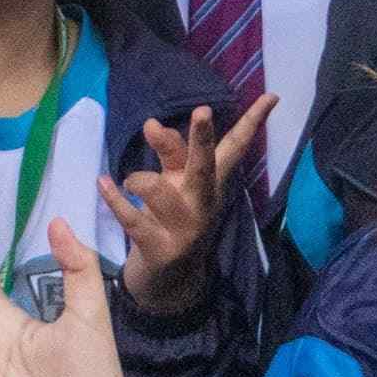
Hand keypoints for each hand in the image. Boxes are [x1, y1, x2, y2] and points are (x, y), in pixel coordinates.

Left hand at [105, 95, 273, 312]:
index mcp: (209, 182)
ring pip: (162, 193)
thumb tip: (152, 122)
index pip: (234, 149)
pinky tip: (104, 183)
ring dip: (140, 181)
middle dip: (202, 139)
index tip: (271, 95)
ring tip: (127, 181)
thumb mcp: (175, 183)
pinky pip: (134, 221)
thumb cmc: (170, 219)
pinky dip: (116, 200)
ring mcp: (185, 229)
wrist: (169, 280)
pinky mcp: (162, 249)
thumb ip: (169, 153)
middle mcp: (202, 203)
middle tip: (202, 110)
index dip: (252, 122)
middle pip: (204, 166)